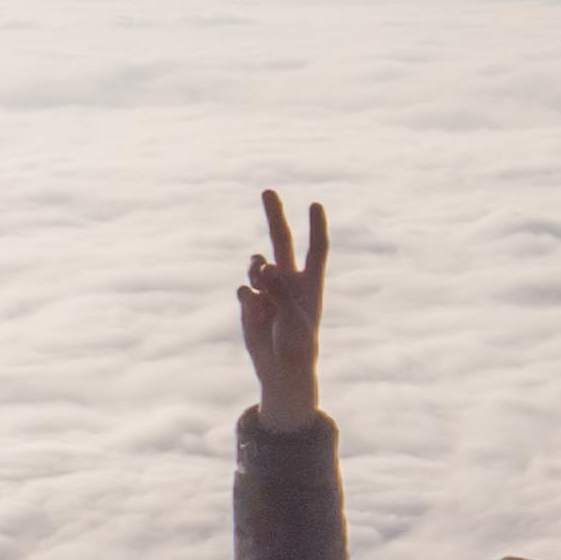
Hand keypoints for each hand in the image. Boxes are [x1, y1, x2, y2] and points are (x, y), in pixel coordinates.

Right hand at [238, 192, 328, 424]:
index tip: (315, 204)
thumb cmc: (297, 345)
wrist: (281, 369)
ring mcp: (268, 290)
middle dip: (275, 216)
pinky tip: (254, 309)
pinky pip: (244, 289)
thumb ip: (280, 290)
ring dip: (256, 267)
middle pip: (281, 241)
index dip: (316, 227)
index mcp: (310, 283)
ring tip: (260, 278)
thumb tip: (265, 265)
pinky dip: (247, 296)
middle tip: (268, 190)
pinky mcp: (250, 302)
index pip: (316, 249)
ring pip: (257, 264)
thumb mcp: (294, 318)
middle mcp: (289, 281)